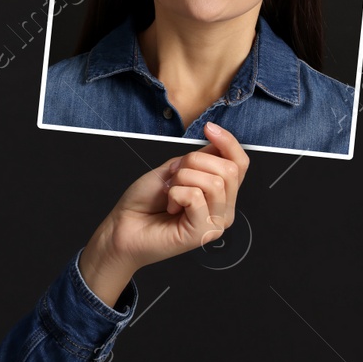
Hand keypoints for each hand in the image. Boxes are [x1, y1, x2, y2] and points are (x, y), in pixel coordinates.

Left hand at [80, 121, 249, 305]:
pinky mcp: (203, 233)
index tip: (209, 128)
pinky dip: (176, 194)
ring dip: (182, 179)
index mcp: (220, 193)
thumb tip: (219, 142)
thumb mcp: (173, 170)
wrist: (122, 226)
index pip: (240, 163)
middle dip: (193, 163)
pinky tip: (170, 206)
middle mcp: (224, 209)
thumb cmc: (144, 201)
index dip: (228, 142)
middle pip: (228, 169)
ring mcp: (215, 223)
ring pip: (213, 181)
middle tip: (173, 178)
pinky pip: (196, 197)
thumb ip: (199, 159)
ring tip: (170, 194)